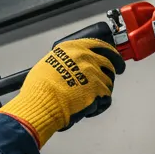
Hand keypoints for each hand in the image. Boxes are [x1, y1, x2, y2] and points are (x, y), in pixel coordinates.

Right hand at [0, 38, 124, 146]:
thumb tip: (67, 67)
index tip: (113, 56)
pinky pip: (106, 98)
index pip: (99, 44)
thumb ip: (63, 61)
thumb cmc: (40, 87)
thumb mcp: (47, 63)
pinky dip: (100, 105)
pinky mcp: (99, 90)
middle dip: (113, 70)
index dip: (109, 52)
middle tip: (114, 75)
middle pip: (110, 62)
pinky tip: (90, 109)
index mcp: (74, 48)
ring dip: (103, 90)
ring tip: (92, 98)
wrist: (43, 102)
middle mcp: (87, 57)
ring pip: (108, 82)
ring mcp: (94, 73)